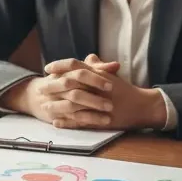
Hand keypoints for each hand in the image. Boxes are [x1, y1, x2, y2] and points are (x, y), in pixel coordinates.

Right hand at [0, 56, 117, 124]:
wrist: (36, 96)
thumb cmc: (63, 81)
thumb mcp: (76, 73)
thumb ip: (97, 68)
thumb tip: (116, 65)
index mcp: (63, 72)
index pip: (78, 71)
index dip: (94, 78)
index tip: (111, 84)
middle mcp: (56, 86)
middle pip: (75, 90)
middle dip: (93, 97)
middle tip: (111, 103)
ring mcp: (54, 101)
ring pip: (72, 106)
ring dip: (91, 111)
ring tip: (109, 114)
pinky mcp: (55, 115)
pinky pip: (71, 120)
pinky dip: (85, 121)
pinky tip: (101, 122)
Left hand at [44, 56, 166, 129]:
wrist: (142, 106)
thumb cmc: (125, 90)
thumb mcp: (111, 75)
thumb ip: (97, 67)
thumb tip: (87, 57)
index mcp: (97, 75)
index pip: (75, 66)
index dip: (59, 66)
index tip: (47, 68)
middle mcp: (95, 88)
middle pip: (69, 85)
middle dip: (52, 87)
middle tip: (40, 89)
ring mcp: (96, 104)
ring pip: (71, 105)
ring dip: (56, 106)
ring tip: (44, 107)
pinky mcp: (99, 119)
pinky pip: (79, 121)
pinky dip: (67, 122)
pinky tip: (56, 123)